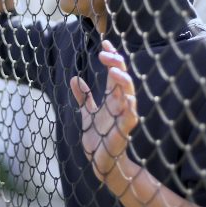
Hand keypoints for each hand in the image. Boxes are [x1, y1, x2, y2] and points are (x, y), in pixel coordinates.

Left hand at [70, 40, 138, 181]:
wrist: (100, 162)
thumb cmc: (98, 138)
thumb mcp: (87, 114)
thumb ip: (84, 97)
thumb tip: (74, 79)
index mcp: (112, 98)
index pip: (115, 72)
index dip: (112, 58)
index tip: (104, 44)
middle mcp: (120, 103)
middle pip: (123, 77)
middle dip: (116, 64)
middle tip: (104, 55)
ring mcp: (124, 115)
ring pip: (130, 93)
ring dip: (124, 81)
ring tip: (114, 71)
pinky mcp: (125, 130)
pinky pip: (131, 116)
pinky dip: (130, 107)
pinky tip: (127, 98)